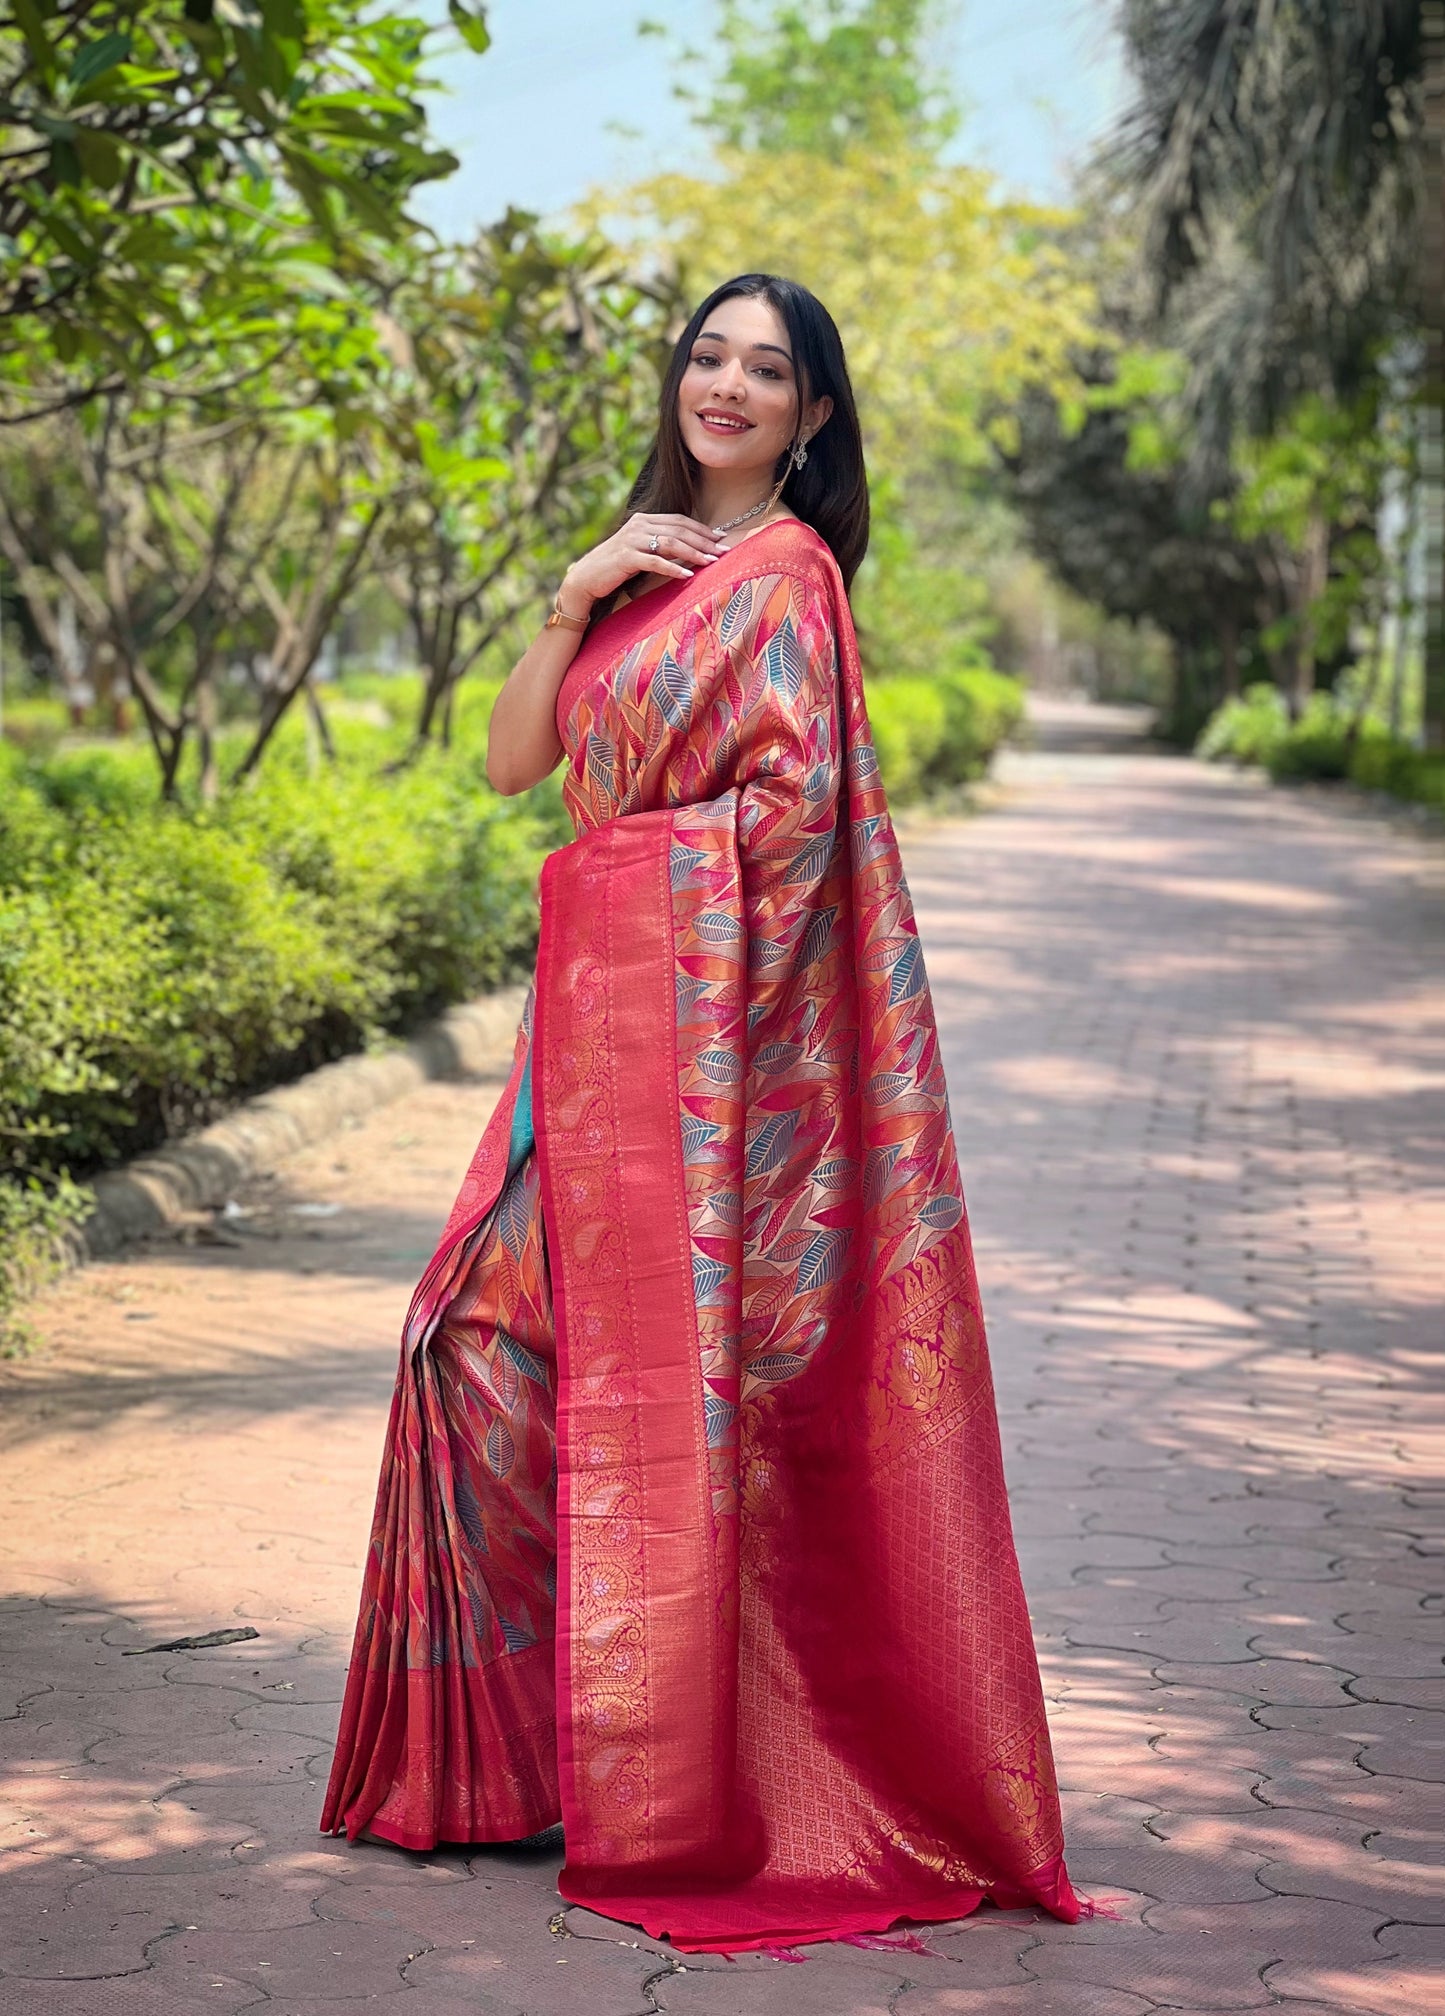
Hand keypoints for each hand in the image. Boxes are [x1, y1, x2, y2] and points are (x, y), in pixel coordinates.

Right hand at [560, 512, 727, 609]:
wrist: (586, 578)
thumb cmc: (616, 568)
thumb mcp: (641, 551)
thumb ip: (660, 546)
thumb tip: (689, 550)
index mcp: (644, 519)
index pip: (679, 520)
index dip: (702, 529)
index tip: (721, 538)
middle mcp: (639, 525)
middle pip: (679, 530)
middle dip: (704, 541)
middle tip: (724, 551)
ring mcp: (631, 540)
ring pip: (670, 543)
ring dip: (694, 553)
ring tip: (711, 562)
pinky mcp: (626, 557)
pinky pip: (655, 561)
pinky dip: (673, 568)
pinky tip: (687, 575)